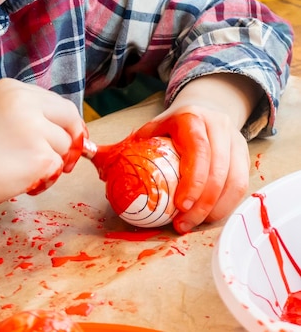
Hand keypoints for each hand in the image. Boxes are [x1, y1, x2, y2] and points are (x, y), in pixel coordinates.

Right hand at [0, 79, 86, 222]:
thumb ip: (21, 114)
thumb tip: (52, 130)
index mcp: (12, 89)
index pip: (54, 101)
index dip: (62, 122)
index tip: (63, 137)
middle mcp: (26, 102)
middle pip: (68, 117)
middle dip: (69, 139)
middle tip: (62, 159)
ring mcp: (35, 127)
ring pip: (64, 146)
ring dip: (51, 162)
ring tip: (22, 171)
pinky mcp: (40, 155)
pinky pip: (56, 167)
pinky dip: (44, 178)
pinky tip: (21, 181)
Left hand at [133, 74, 257, 233]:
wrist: (205, 108)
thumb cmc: (169, 126)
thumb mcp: (147, 130)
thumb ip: (120, 146)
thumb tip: (89, 156)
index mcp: (192, 119)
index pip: (198, 151)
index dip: (192, 181)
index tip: (179, 206)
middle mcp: (218, 128)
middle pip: (218, 171)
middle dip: (203, 204)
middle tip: (182, 224)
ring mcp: (236, 141)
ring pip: (235, 181)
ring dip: (215, 209)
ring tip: (193, 225)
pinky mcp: (245, 156)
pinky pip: (240, 186)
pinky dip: (225, 206)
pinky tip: (207, 218)